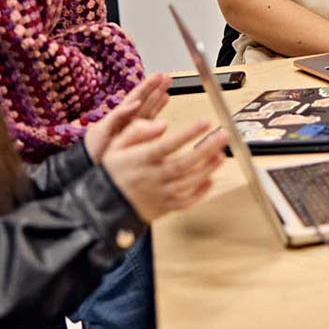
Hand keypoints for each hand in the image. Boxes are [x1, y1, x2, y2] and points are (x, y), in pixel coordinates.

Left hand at [83, 72, 170, 162]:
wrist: (91, 168)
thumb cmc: (93, 149)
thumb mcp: (103, 129)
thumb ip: (119, 115)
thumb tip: (136, 102)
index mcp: (118, 116)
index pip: (135, 96)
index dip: (147, 86)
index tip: (157, 76)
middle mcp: (128, 120)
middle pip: (144, 100)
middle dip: (155, 88)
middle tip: (167, 77)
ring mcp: (133, 129)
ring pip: (149, 109)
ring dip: (158, 97)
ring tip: (168, 87)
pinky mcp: (138, 139)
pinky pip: (151, 122)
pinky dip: (158, 113)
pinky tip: (163, 106)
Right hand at [99, 116, 226, 222]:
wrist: (104, 206)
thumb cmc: (113, 173)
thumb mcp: (116, 146)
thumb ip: (137, 131)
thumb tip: (161, 124)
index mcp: (141, 160)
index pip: (167, 145)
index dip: (187, 133)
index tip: (204, 122)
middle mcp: (153, 177)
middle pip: (184, 163)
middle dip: (206, 149)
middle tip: (223, 135)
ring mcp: (161, 194)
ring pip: (189, 182)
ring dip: (208, 168)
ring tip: (221, 154)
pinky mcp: (165, 207)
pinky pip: (187, 200)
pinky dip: (201, 192)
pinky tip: (210, 179)